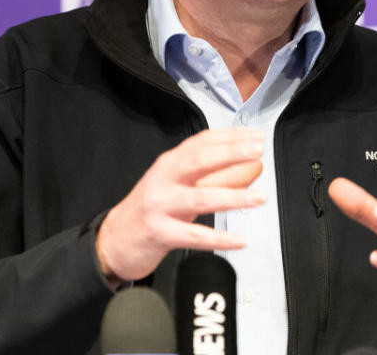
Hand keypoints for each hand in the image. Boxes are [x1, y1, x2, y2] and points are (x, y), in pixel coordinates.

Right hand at [96, 128, 265, 281]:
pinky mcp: (160, 232)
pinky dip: (221, 239)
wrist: (116, 238)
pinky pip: (195, 236)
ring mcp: (160, 205)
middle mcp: (163, 179)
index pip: (202, 142)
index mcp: (170, 163)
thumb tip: (249, 167)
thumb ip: (211, 176)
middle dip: (231, 153)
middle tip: (258, 151)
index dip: (231, 136)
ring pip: (201, 198)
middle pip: (200, 160)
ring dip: (234, 197)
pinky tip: (240, 240)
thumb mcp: (179, 186)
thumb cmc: (153, 208)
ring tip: (260, 197)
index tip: (255, 136)